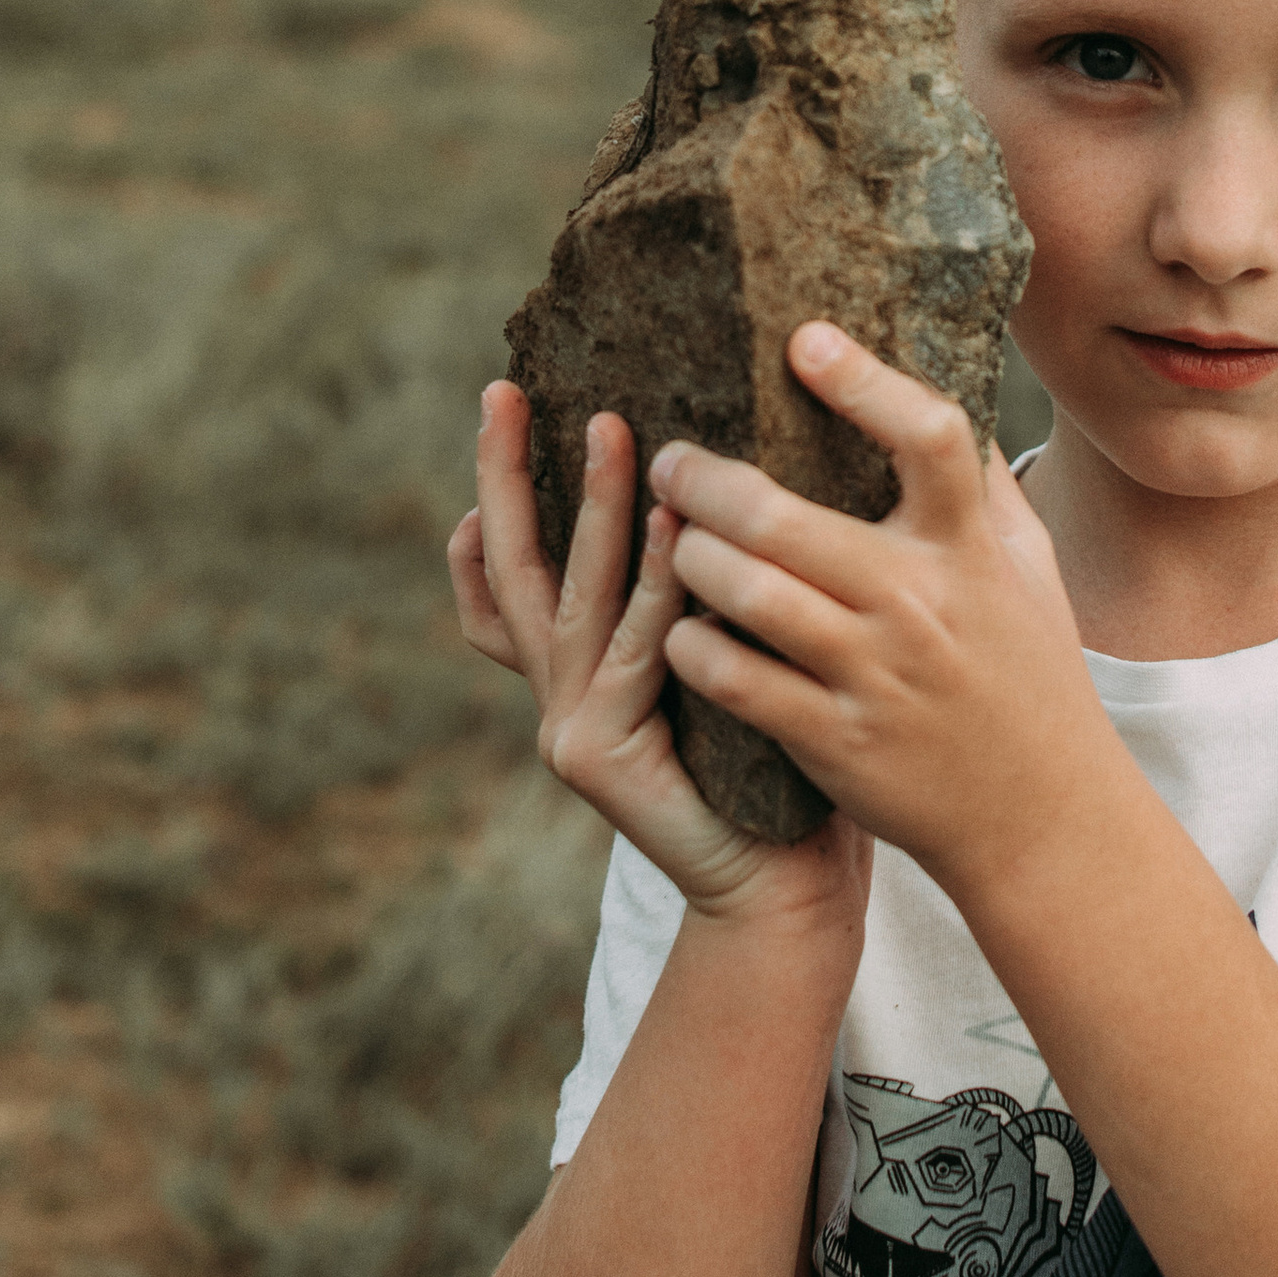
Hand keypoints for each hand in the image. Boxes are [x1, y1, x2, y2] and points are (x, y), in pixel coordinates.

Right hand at [448, 382, 867, 931]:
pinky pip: (637, 647)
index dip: (493, 504)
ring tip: (614, 427)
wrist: (784, 885)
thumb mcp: (720, 660)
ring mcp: (569, 727)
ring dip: (595, 505)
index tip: (501, 418)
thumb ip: (698, 594)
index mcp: (581, 674)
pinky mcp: (598, 755)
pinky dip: (657, 581)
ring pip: (576, 594)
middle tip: (504, 391)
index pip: (507, 582)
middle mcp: (559, 695)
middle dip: (505, 475)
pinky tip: (679, 524)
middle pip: (510, 568)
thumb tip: (722, 483)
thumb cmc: (775, 767)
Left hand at [647, 326, 1114, 895]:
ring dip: (688, 557)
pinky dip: (691, 645)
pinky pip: (733, 680)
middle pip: (787, 518)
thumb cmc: (1027, 677)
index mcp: (970, 548)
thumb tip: (950, 394)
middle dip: (705, 480)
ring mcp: (873, 676)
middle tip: (670, 461)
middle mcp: (920, 605)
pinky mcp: (834, 742)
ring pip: (745, 593)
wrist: (1042, 819)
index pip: (929, 439)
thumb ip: (986, 486)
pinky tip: (680, 628)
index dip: (866, 382)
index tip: (805, 339)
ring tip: (671, 539)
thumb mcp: (1031, 572)